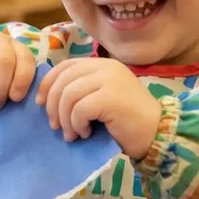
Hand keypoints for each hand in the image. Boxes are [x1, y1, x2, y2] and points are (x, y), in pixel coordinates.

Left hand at [36, 59, 161, 159]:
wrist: (157, 134)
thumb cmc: (127, 122)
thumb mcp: (101, 99)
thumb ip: (82, 91)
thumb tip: (46, 97)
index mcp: (103, 64)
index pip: (65, 66)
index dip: (48, 84)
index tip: (41, 103)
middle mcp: (106, 67)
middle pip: (63, 80)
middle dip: (52, 105)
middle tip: (56, 126)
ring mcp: (110, 80)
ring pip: (68, 95)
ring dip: (65, 119)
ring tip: (72, 134)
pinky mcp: (110, 97)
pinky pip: (79, 109)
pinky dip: (77, 124)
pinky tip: (85, 133)